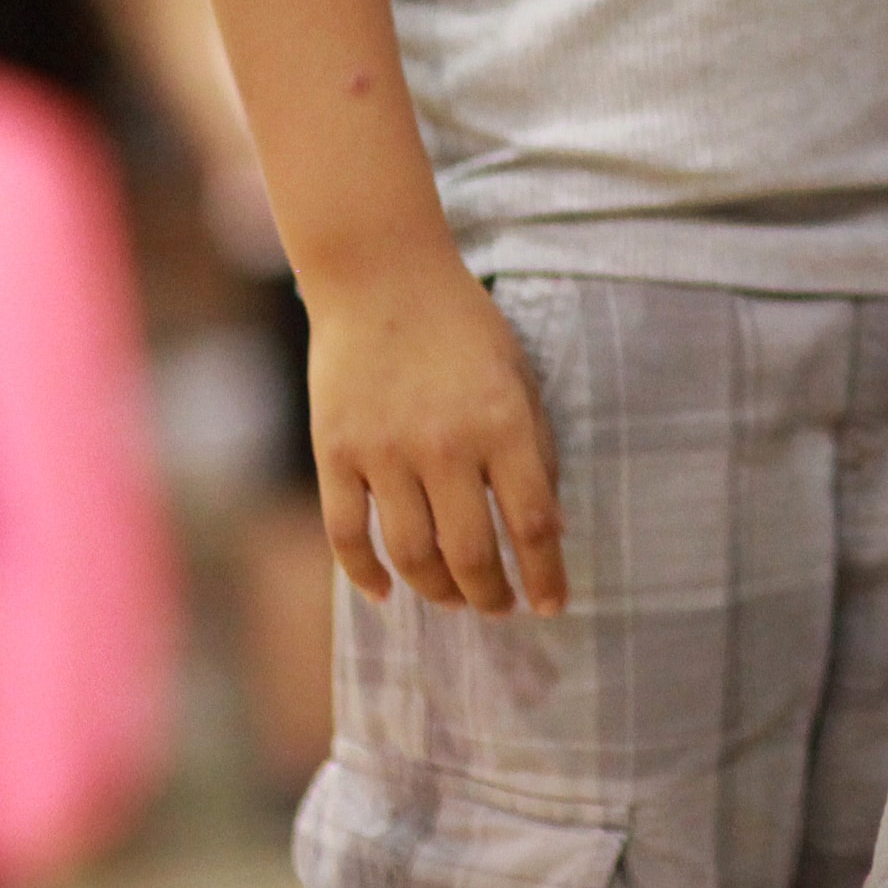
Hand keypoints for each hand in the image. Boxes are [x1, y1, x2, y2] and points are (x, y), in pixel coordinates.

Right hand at [304, 252, 563, 614]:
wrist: (382, 278)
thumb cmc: (464, 328)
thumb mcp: (520, 378)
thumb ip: (534, 450)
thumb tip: (546, 529)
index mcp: (503, 424)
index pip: (532, 524)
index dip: (545, 575)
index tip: (552, 606)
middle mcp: (445, 445)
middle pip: (470, 553)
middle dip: (491, 595)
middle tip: (500, 609)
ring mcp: (384, 451)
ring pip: (411, 553)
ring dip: (438, 592)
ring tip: (456, 601)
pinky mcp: (335, 452)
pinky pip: (347, 533)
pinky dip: (365, 573)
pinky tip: (386, 593)